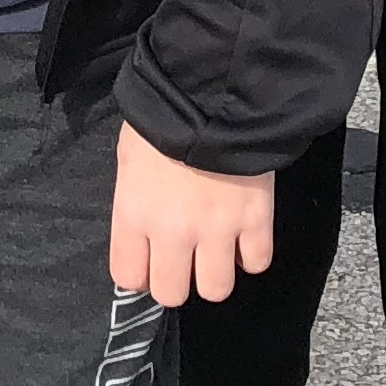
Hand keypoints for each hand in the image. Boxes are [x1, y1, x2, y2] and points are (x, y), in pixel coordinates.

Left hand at [108, 122, 271, 307]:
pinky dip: (252, 254)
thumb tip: (142, 231)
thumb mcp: (130, 157)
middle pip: (172, 294)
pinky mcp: (256, 220)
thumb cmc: (161, 117)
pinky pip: (257, 263)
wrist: (211, 90)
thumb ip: (134, 203)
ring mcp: (217, 230)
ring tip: (217, 250)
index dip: (141, 273)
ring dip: (216, 272)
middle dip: (178, 279)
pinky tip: (244, 235)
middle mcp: (172, 232)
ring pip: (216, 289)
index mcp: (134, 214)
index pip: (129, 278)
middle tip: (185, 257)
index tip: (150, 262)